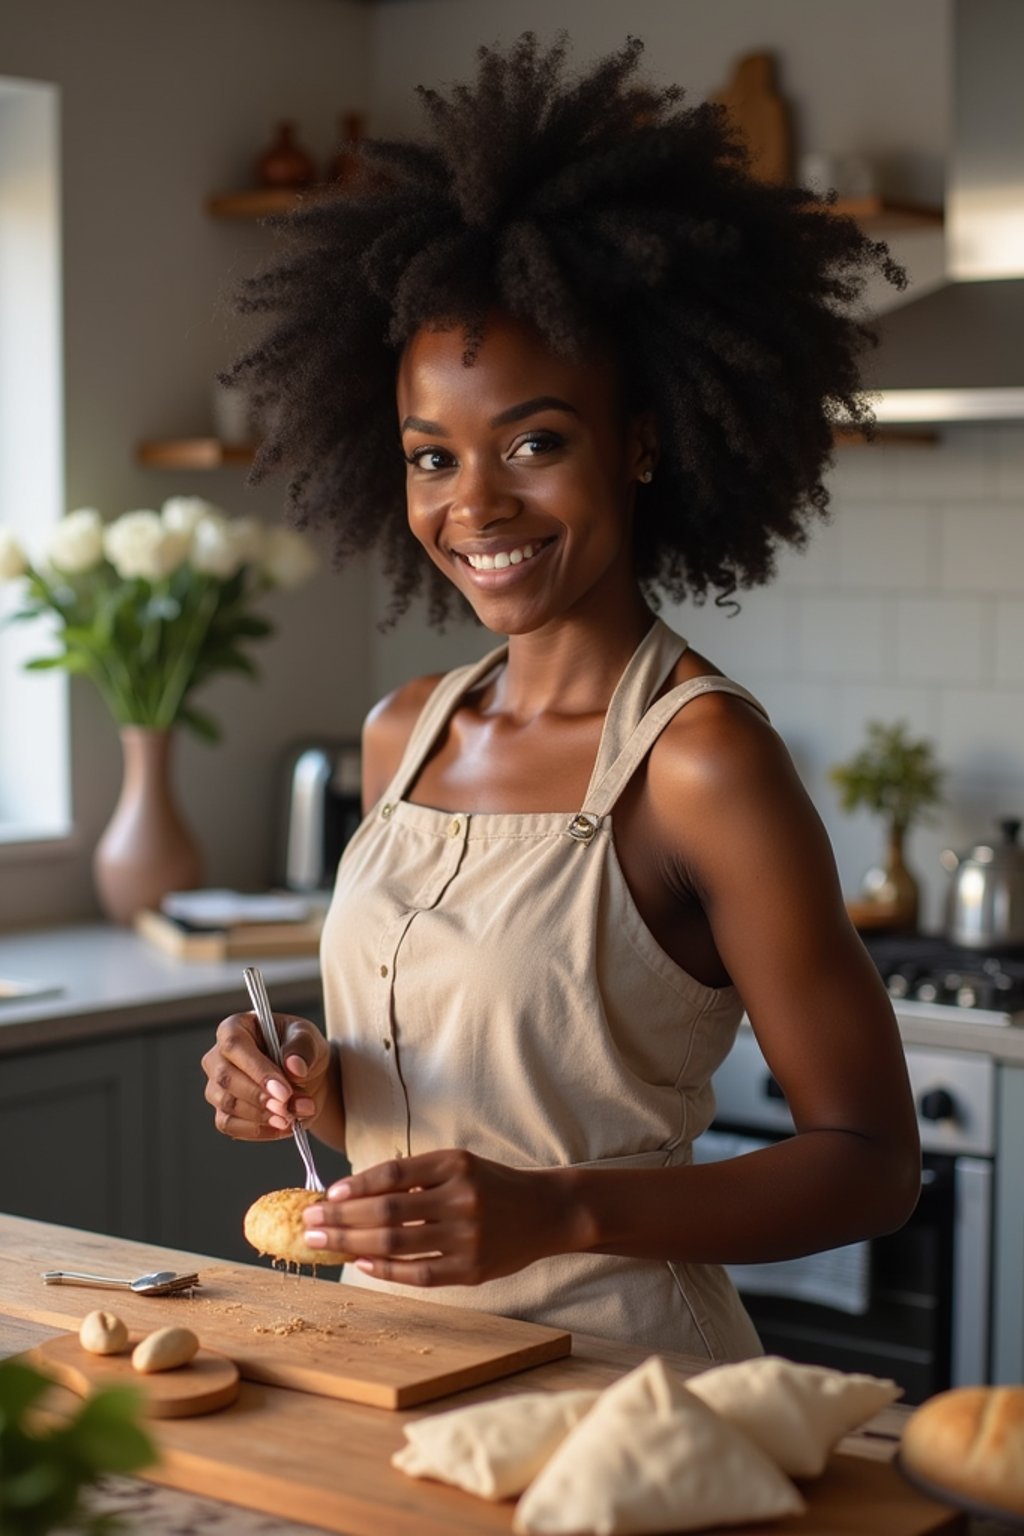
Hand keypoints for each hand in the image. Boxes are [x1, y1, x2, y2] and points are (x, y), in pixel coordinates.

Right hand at [202, 1011, 332, 1141]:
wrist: (308, 1078)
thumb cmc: (301, 1049)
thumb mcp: (308, 1038)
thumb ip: (302, 1048)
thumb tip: (294, 1067)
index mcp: (234, 1028)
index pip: (234, 1046)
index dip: (257, 1070)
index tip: (284, 1091)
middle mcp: (218, 1057)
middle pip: (226, 1079)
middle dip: (260, 1098)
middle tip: (289, 1108)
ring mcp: (217, 1086)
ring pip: (227, 1105)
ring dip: (263, 1116)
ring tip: (295, 1116)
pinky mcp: (223, 1112)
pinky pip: (230, 1126)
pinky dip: (258, 1131)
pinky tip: (283, 1127)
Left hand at [301, 1148, 572, 1285]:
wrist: (546, 1211)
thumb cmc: (492, 1185)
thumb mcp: (459, 1165)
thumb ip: (415, 1177)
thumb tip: (353, 1194)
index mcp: (455, 1164)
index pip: (393, 1173)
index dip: (355, 1185)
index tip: (326, 1195)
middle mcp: (461, 1198)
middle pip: (387, 1210)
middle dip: (340, 1218)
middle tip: (308, 1222)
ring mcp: (467, 1236)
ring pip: (396, 1242)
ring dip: (352, 1243)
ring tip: (323, 1243)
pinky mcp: (472, 1269)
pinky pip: (418, 1272)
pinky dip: (385, 1269)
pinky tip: (361, 1263)